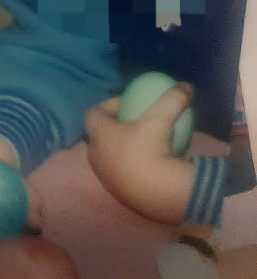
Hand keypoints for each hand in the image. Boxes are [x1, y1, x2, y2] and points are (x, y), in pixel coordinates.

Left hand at [85, 87, 195, 223]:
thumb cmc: (150, 150)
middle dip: (117, 126)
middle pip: (100, 134)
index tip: (129, 102)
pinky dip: (134, 165)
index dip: (109, 104)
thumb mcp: (161, 119)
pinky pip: (122, 172)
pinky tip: (155, 164)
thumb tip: (185, 85)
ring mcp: (104, 175)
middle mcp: (95, 154)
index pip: (93, 113)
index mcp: (98, 134)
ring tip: (148, 142)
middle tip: (137, 122)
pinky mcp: (118, 192)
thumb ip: (171, 99)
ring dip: (125, 147)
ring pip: (111, 155)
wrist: (157, 194)